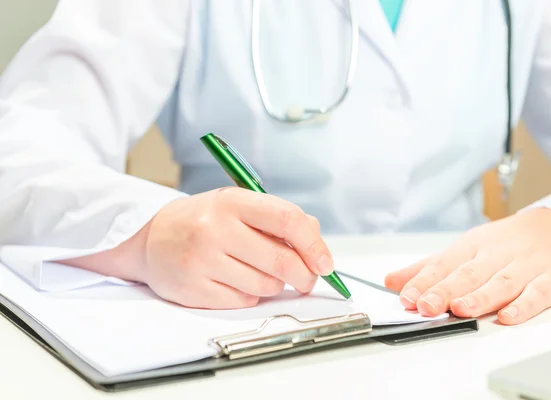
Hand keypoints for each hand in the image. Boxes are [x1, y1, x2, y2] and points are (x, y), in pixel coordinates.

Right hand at [67, 187, 331, 308]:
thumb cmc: (205, 222)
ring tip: (258, 271)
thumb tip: (315, 243)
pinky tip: (237, 281)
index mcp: (232, 202)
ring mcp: (202, 259)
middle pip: (281, 260)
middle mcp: (215, 228)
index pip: (287, 219)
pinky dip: (250, 294)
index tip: (326, 263)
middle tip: (306, 279)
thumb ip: (278, 219)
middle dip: (304, 275)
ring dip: (274, 284)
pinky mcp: (193, 288)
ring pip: (266, 285)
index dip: (314, 245)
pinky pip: (244, 300)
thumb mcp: (238, 207)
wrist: (152, 239)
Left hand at [384, 208, 550, 324]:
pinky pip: (538, 294)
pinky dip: (523, 306)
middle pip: (468, 274)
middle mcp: (496, 255)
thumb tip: (390, 281)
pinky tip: (507, 316)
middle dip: (445, 290)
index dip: (423, 282)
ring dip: (479, 297)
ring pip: (500, 283)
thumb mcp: (464, 249)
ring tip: (459, 309)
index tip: (406, 297)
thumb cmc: (503, 243)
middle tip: (425, 306)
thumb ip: (427, 268)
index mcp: (471, 246)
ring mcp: (526, 267)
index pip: (443, 265)